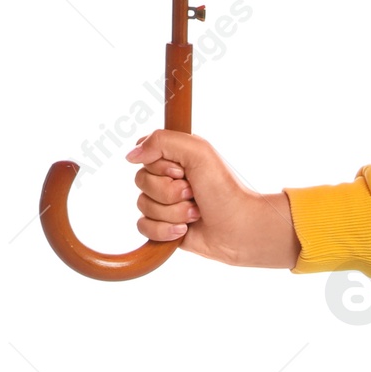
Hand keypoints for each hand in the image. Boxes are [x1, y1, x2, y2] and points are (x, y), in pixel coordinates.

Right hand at [126, 130, 299, 267]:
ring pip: (143, 205)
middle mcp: (167, 177)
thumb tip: (130, 155)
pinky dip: (164, 230)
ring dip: (172, 212)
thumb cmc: (224, 188)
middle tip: (193, 193)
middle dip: (169, 192)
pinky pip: (143, 226)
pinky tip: (184, 230)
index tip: (181, 170)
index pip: (144, 154)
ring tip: (195, 212)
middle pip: (141, 181)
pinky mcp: (163, 226)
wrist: (240, 229)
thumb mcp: (197, 151)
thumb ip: (161, 141)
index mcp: (175, 155)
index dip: (160, 166)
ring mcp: (164, 202)